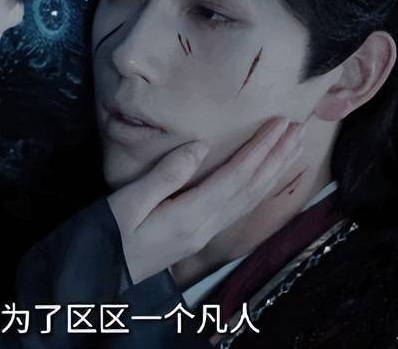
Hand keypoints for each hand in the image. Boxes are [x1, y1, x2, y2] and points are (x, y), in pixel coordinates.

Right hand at [108, 118, 304, 284]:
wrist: (98, 275)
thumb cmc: (107, 235)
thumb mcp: (129, 201)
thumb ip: (166, 174)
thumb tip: (200, 145)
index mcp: (190, 216)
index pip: (236, 177)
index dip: (260, 149)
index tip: (279, 123)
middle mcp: (205, 227)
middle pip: (251, 188)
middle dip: (277, 157)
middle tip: (299, 128)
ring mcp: (204, 234)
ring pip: (249, 200)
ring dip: (274, 172)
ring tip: (293, 147)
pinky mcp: (198, 236)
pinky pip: (239, 209)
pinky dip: (259, 189)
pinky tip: (265, 178)